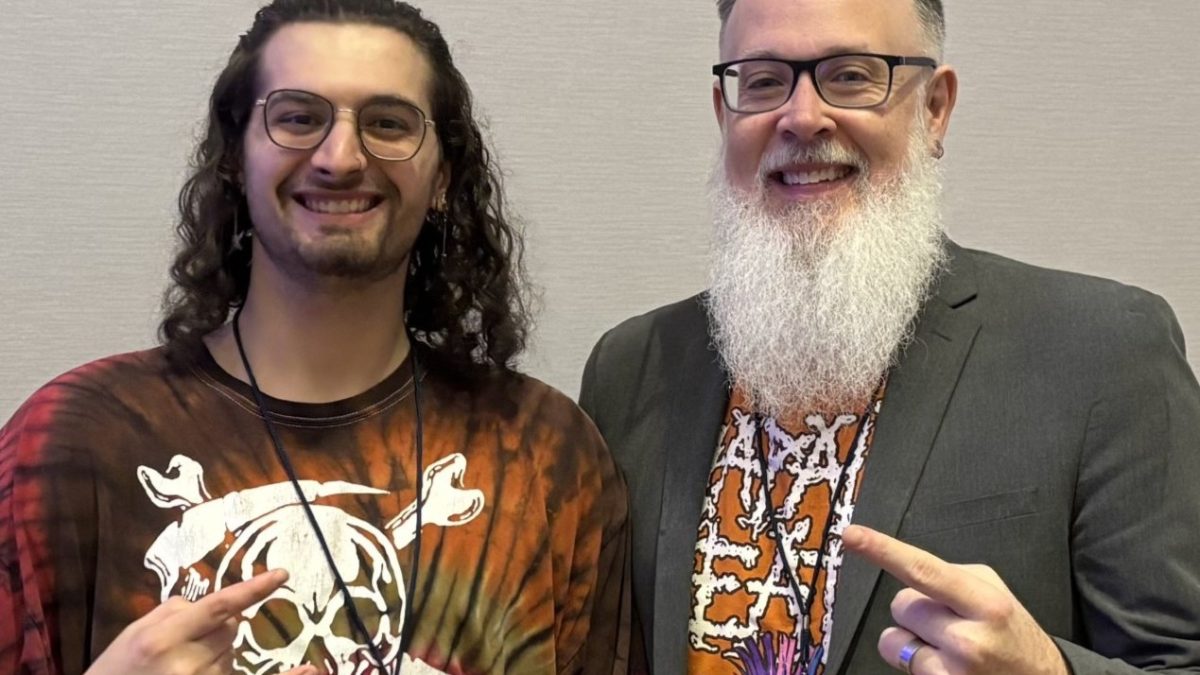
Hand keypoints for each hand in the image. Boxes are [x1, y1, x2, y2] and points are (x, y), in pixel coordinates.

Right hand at [86, 569, 318, 674]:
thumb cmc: (117, 669)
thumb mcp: (136, 633)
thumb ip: (177, 611)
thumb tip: (222, 607)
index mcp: (164, 638)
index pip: (219, 607)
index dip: (252, 590)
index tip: (281, 575)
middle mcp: (187, 663)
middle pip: (230, 628)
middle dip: (216, 628)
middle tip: (181, 645)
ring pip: (232, 653)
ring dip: (216, 655)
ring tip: (177, 669)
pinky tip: (311, 670)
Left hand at [842, 525, 1067, 674]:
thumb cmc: (1012, 633)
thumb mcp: (993, 592)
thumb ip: (950, 577)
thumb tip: (905, 571)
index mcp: (985, 603)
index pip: (924, 570)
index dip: (883, 550)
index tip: (852, 535)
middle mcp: (969, 640)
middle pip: (901, 606)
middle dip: (916, 611)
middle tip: (948, 623)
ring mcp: (955, 672)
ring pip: (892, 639)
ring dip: (910, 640)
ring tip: (947, 649)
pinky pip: (902, 664)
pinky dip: (917, 662)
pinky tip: (947, 667)